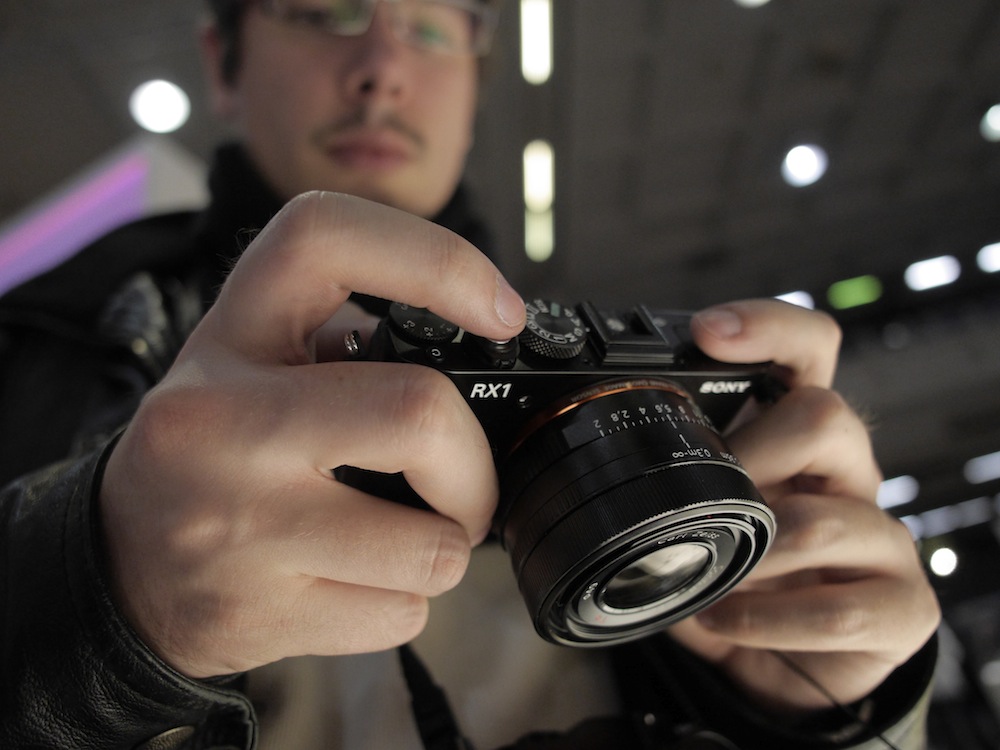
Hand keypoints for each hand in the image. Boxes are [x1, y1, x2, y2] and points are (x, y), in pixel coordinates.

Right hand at [99, 192, 525, 677]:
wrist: (122, 566)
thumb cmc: (213, 452)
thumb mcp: (250, 364)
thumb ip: (342, 338)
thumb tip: (474, 345)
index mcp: (231, 334)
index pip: (325, 239)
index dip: (439, 261)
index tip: (502, 314)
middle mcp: (221, 419)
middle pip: (420, 412)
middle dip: (476, 466)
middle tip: (464, 483)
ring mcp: (235, 524)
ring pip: (432, 546)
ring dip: (447, 547)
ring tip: (398, 538)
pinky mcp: (253, 610)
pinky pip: (401, 614)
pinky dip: (404, 602)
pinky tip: (352, 582)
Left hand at [669, 300, 939, 712]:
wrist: (784, 665)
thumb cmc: (739, 575)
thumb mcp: (692, 518)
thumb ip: (656, 483)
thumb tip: (558, 461)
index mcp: (796, 436)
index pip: (806, 351)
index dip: (768, 327)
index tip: (709, 332)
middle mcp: (847, 472)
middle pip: (827, 416)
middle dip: (750, 456)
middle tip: (704, 498)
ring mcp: (882, 538)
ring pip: (827, 519)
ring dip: (750, 556)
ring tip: (709, 578)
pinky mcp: (903, 607)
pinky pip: (841, 611)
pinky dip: (766, 620)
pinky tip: (729, 621)